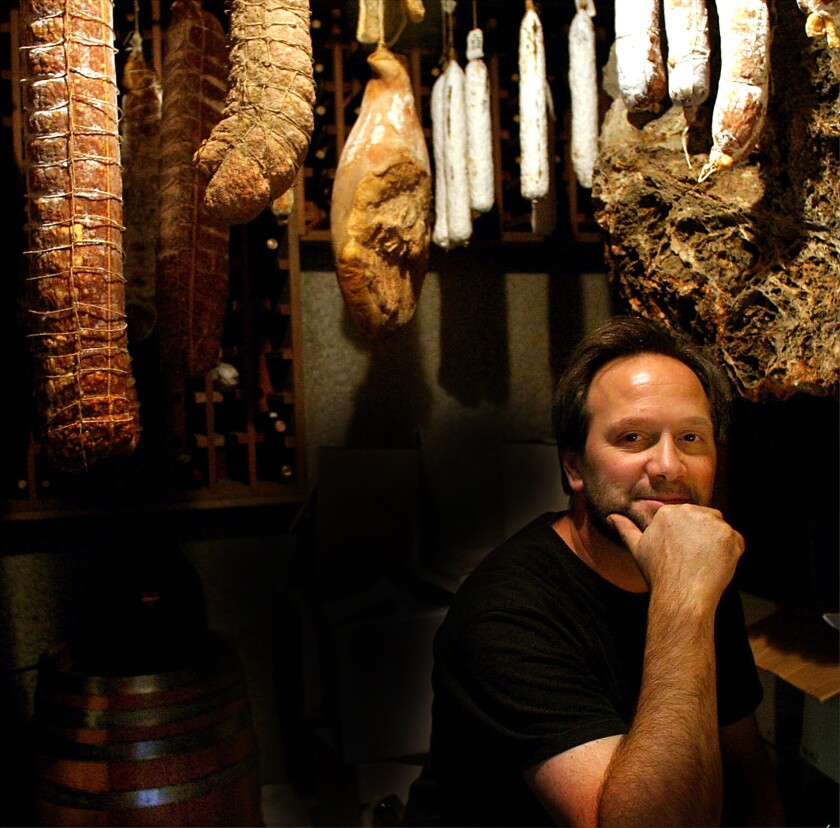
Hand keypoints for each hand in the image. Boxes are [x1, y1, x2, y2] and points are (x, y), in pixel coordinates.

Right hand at [608, 505, 743, 611]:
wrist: (681, 595)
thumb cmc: (658, 573)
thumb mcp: (637, 548)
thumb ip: (625, 528)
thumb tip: (610, 517)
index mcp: (669, 512)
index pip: (687, 517)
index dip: (687, 536)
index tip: (684, 553)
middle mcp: (691, 512)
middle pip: (705, 518)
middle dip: (703, 536)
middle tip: (694, 559)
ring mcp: (713, 523)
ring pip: (721, 529)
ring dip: (717, 543)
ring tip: (704, 563)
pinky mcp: (730, 536)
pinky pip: (736, 541)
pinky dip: (731, 553)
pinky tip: (717, 566)